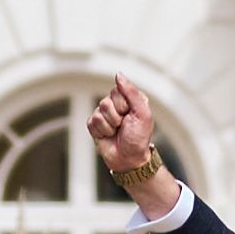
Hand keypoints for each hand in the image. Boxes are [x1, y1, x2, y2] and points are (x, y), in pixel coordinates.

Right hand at [86, 77, 173, 207]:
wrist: (129, 159)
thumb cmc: (139, 138)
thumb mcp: (142, 113)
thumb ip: (131, 92)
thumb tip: (118, 75)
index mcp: (129, 99)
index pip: (117, 90)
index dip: (124, 105)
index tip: (130, 115)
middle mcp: (116, 104)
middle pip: (106, 101)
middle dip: (116, 116)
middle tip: (123, 125)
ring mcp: (103, 114)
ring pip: (99, 112)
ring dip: (110, 125)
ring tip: (117, 131)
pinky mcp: (94, 125)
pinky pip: (92, 122)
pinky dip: (102, 131)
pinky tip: (108, 135)